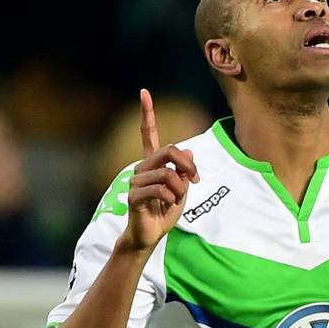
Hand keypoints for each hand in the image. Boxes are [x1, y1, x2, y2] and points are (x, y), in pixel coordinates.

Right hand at [122, 89, 199, 251]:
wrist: (150, 235)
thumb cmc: (164, 212)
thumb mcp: (182, 189)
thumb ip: (184, 170)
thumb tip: (188, 151)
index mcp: (153, 164)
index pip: (149, 134)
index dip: (147, 113)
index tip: (144, 92)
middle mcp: (142, 168)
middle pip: (169, 151)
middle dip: (187, 166)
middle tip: (194, 180)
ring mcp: (136, 180)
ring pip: (167, 173)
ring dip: (179, 188)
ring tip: (176, 199)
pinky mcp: (134, 195)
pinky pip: (160, 188)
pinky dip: (171, 197)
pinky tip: (167, 204)